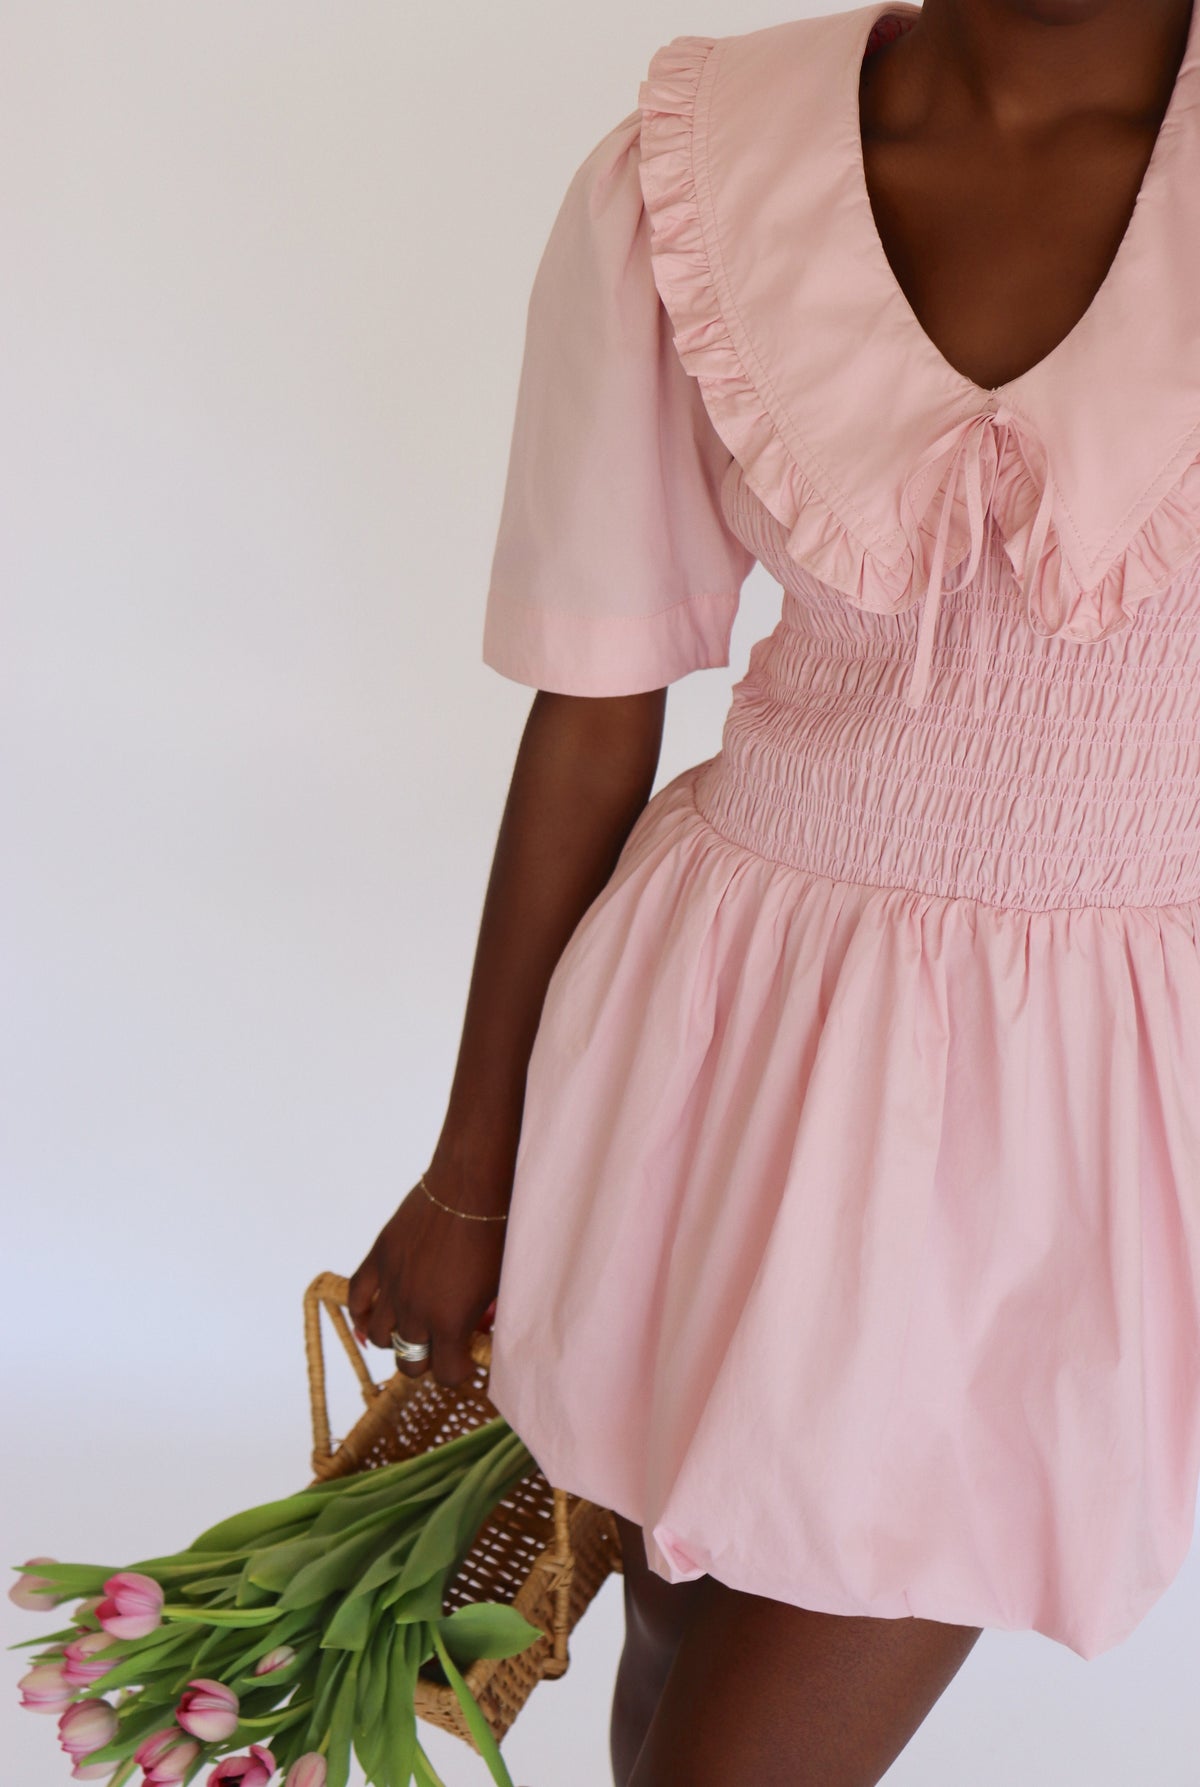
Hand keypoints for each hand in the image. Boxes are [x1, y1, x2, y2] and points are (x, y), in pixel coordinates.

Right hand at [346, 1167, 510, 1387]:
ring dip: (396, 1338)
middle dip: (427, 1360)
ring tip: (412, 1326)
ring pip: (378, 1338)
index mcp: (451, 1322)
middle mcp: (416, 1310)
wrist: (470, 1186)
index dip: (458, 1370)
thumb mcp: (499, 1285)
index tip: (465, 1359)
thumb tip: (477, 1334)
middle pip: (410, 1364)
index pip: (446, 1375)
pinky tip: (373, 1316)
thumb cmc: (495, 1233)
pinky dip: (361, 1313)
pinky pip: (357, 1299)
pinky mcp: (378, 1259)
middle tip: (440, 1344)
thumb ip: (485, 1317)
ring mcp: (393, 1285)